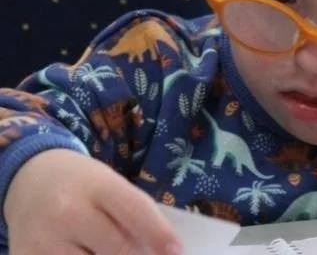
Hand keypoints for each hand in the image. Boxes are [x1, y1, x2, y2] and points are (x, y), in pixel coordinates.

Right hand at [5, 148, 181, 253]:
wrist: (32, 176)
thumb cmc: (83, 184)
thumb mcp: (109, 184)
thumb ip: (131, 213)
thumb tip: (159, 251)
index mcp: (98, 185)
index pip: (134, 211)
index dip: (158, 233)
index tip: (177, 252)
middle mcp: (69, 210)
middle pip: (116, 249)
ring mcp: (45, 238)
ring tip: (110, 250)